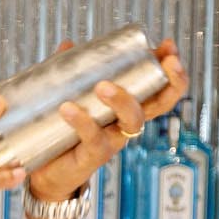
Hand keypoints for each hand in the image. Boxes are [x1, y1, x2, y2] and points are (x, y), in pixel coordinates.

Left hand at [27, 38, 189, 209]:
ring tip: (102, 85)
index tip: (168, 46)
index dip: (169, 69)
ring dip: (123, 100)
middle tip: (166, 60)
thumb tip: (68, 45)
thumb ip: (69, 73)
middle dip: (170, 81)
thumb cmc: (63, 135)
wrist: (47, 174)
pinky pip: (94, 139)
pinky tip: (68, 108)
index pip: (158, 86)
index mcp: (126, 108)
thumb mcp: (69, 97)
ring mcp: (113, 140)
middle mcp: (125, 124)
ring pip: (133, 121)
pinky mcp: (93, 156)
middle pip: (160, 104)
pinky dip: (82, 122)